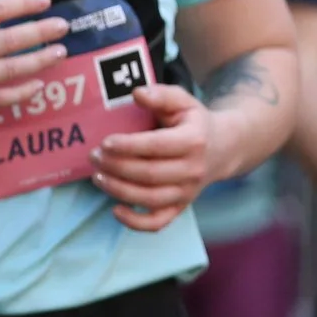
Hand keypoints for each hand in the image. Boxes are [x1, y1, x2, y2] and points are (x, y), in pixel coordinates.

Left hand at [91, 83, 212, 230]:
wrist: (222, 149)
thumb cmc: (194, 122)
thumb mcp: (183, 102)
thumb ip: (161, 95)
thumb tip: (136, 93)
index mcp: (193, 140)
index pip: (157, 146)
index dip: (128, 146)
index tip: (105, 142)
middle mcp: (193, 170)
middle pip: (149, 174)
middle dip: (116, 167)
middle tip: (94, 156)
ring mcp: (187, 192)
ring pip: (149, 199)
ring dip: (118, 190)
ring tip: (97, 176)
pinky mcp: (181, 208)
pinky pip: (157, 223)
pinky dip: (135, 222)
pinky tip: (115, 210)